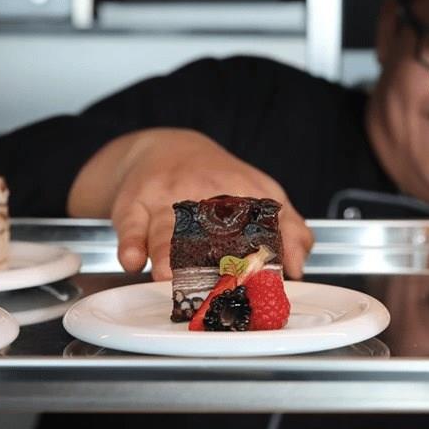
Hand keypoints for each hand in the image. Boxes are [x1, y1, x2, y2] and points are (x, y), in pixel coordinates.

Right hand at [68, 128, 313, 279]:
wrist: (167, 146)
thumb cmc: (219, 180)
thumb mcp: (261, 192)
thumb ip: (287, 228)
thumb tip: (299, 267)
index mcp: (240, 190)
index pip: (256, 219)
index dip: (261, 247)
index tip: (265, 274)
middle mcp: (202, 192)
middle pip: (207, 226)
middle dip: (209, 254)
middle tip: (212, 282)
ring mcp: (165, 196)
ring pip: (165, 228)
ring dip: (166, 252)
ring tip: (168, 275)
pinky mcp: (134, 202)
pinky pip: (129, 224)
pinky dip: (129, 243)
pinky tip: (133, 260)